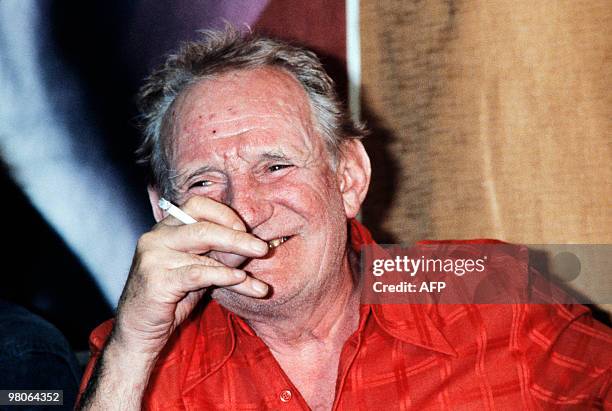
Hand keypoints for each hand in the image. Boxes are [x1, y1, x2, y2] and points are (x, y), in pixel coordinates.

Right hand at [112, 196, 268, 355]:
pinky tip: (241, 279)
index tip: (246, 230)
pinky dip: (223, 275)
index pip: (198, 205)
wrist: (138, 333)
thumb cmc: (171, 300)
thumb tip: (252, 245)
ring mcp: (153, 257)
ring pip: (204, 249)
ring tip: (257, 276)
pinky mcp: (156, 280)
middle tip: (262, 249)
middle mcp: (156, 236)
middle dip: (237, 236)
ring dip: (236, 260)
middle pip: (203, 225)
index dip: (225, 215)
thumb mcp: (200, 272)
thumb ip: (220, 257)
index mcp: (166, 228)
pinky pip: (198, 273)